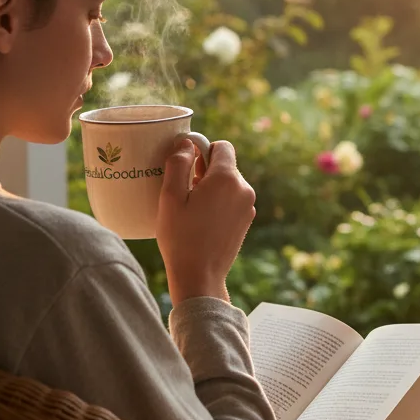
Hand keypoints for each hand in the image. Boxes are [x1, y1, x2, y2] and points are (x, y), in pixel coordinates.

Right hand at [156, 137, 255, 304]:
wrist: (200, 275)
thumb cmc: (181, 236)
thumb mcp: (170, 197)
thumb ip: (178, 164)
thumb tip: (187, 143)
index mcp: (227, 179)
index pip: (222, 146)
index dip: (203, 150)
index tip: (188, 167)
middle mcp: (244, 189)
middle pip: (226, 165)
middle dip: (206, 171)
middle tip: (185, 191)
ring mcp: (248, 206)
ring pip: (229, 183)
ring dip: (212, 187)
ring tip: (193, 209)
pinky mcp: (247, 220)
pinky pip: (233, 199)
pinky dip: (220, 202)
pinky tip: (203, 220)